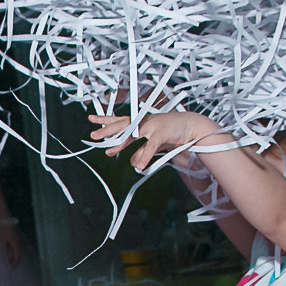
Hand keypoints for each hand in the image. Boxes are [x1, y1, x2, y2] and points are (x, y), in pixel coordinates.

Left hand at [0, 215, 24, 266]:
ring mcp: (18, 240)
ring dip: (15, 257)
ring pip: (18, 251)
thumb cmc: (3, 230)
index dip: (15, 263)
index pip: (17, 257)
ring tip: (11, 262)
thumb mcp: (2, 241)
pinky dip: (14, 252)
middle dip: (15, 261)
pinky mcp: (16, 238)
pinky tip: (10, 254)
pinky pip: (16, 247)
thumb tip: (6, 258)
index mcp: (15, 244)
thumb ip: (5, 250)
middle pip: (19, 255)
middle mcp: (19, 243)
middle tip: (12, 267)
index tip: (12, 268)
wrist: (5, 219)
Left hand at [88, 109, 220, 171]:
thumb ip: (143, 152)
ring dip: (121, 144)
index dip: (106, 120)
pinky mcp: (162, 133)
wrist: (193, 126)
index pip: (120, 119)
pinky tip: (139, 166)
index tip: (92, 120)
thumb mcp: (154, 144)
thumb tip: (132, 163)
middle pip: (122, 125)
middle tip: (94, 136)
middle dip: (107, 130)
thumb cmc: (173, 133)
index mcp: (142, 121)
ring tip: (110, 152)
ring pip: (133, 133)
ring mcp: (153, 126)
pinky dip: (145, 157)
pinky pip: (150, 147)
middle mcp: (145, 121)